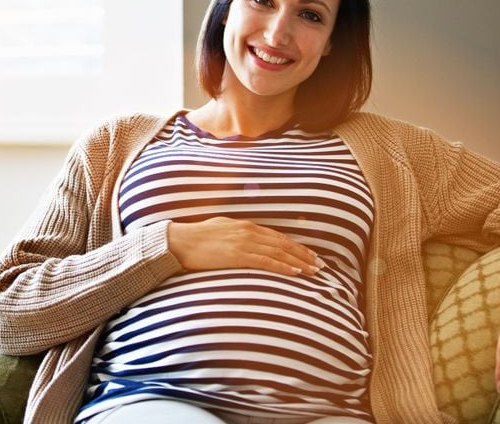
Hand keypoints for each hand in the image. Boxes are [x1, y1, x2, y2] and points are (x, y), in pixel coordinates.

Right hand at [166, 216, 324, 275]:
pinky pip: (266, 262)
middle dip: (304, 254)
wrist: (179, 241)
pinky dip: (283, 267)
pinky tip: (295, 273)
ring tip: (314, 271)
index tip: (310, 254)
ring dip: (299, 262)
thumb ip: (236, 234)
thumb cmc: (196, 238)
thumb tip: (246, 242)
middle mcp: (248, 231)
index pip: (277, 236)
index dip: (296, 246)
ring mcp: (243, 242)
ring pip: (279, 252)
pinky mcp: (237, 255)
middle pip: (283, 243)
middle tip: (320, 265)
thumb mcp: (220, 229)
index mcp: (245, 225)